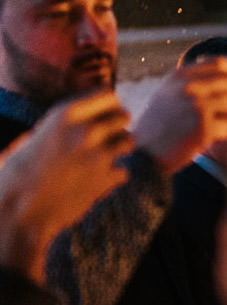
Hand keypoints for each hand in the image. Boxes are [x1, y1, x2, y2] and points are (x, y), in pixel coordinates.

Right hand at [0, 89, 132, 281]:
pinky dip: (112, 175)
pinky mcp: (106, 178)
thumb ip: (63, 125)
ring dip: (119, 147)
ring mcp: (100, 155)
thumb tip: (83, 120)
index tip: (103, 113)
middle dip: (117, 125)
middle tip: (106, 135)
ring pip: (129, 141)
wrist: (20, 208)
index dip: (108, 105)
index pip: (108, 95)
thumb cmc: (18, 171)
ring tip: (102, 156)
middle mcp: (87, 131)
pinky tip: (96, 179)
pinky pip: (122, 171)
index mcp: (66, 114)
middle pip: (124, 116)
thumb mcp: (36, 135)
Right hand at [133, 57, 226, 172]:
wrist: (145, 153)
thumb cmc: (162, 123)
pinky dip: (223, 134)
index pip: (222, 64)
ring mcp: (195, 106)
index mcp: (179, 76)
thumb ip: (196, 78)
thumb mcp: (170, 92)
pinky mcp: (203, 128)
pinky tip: (209, 137)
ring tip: (218, 124)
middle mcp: (187, 87)